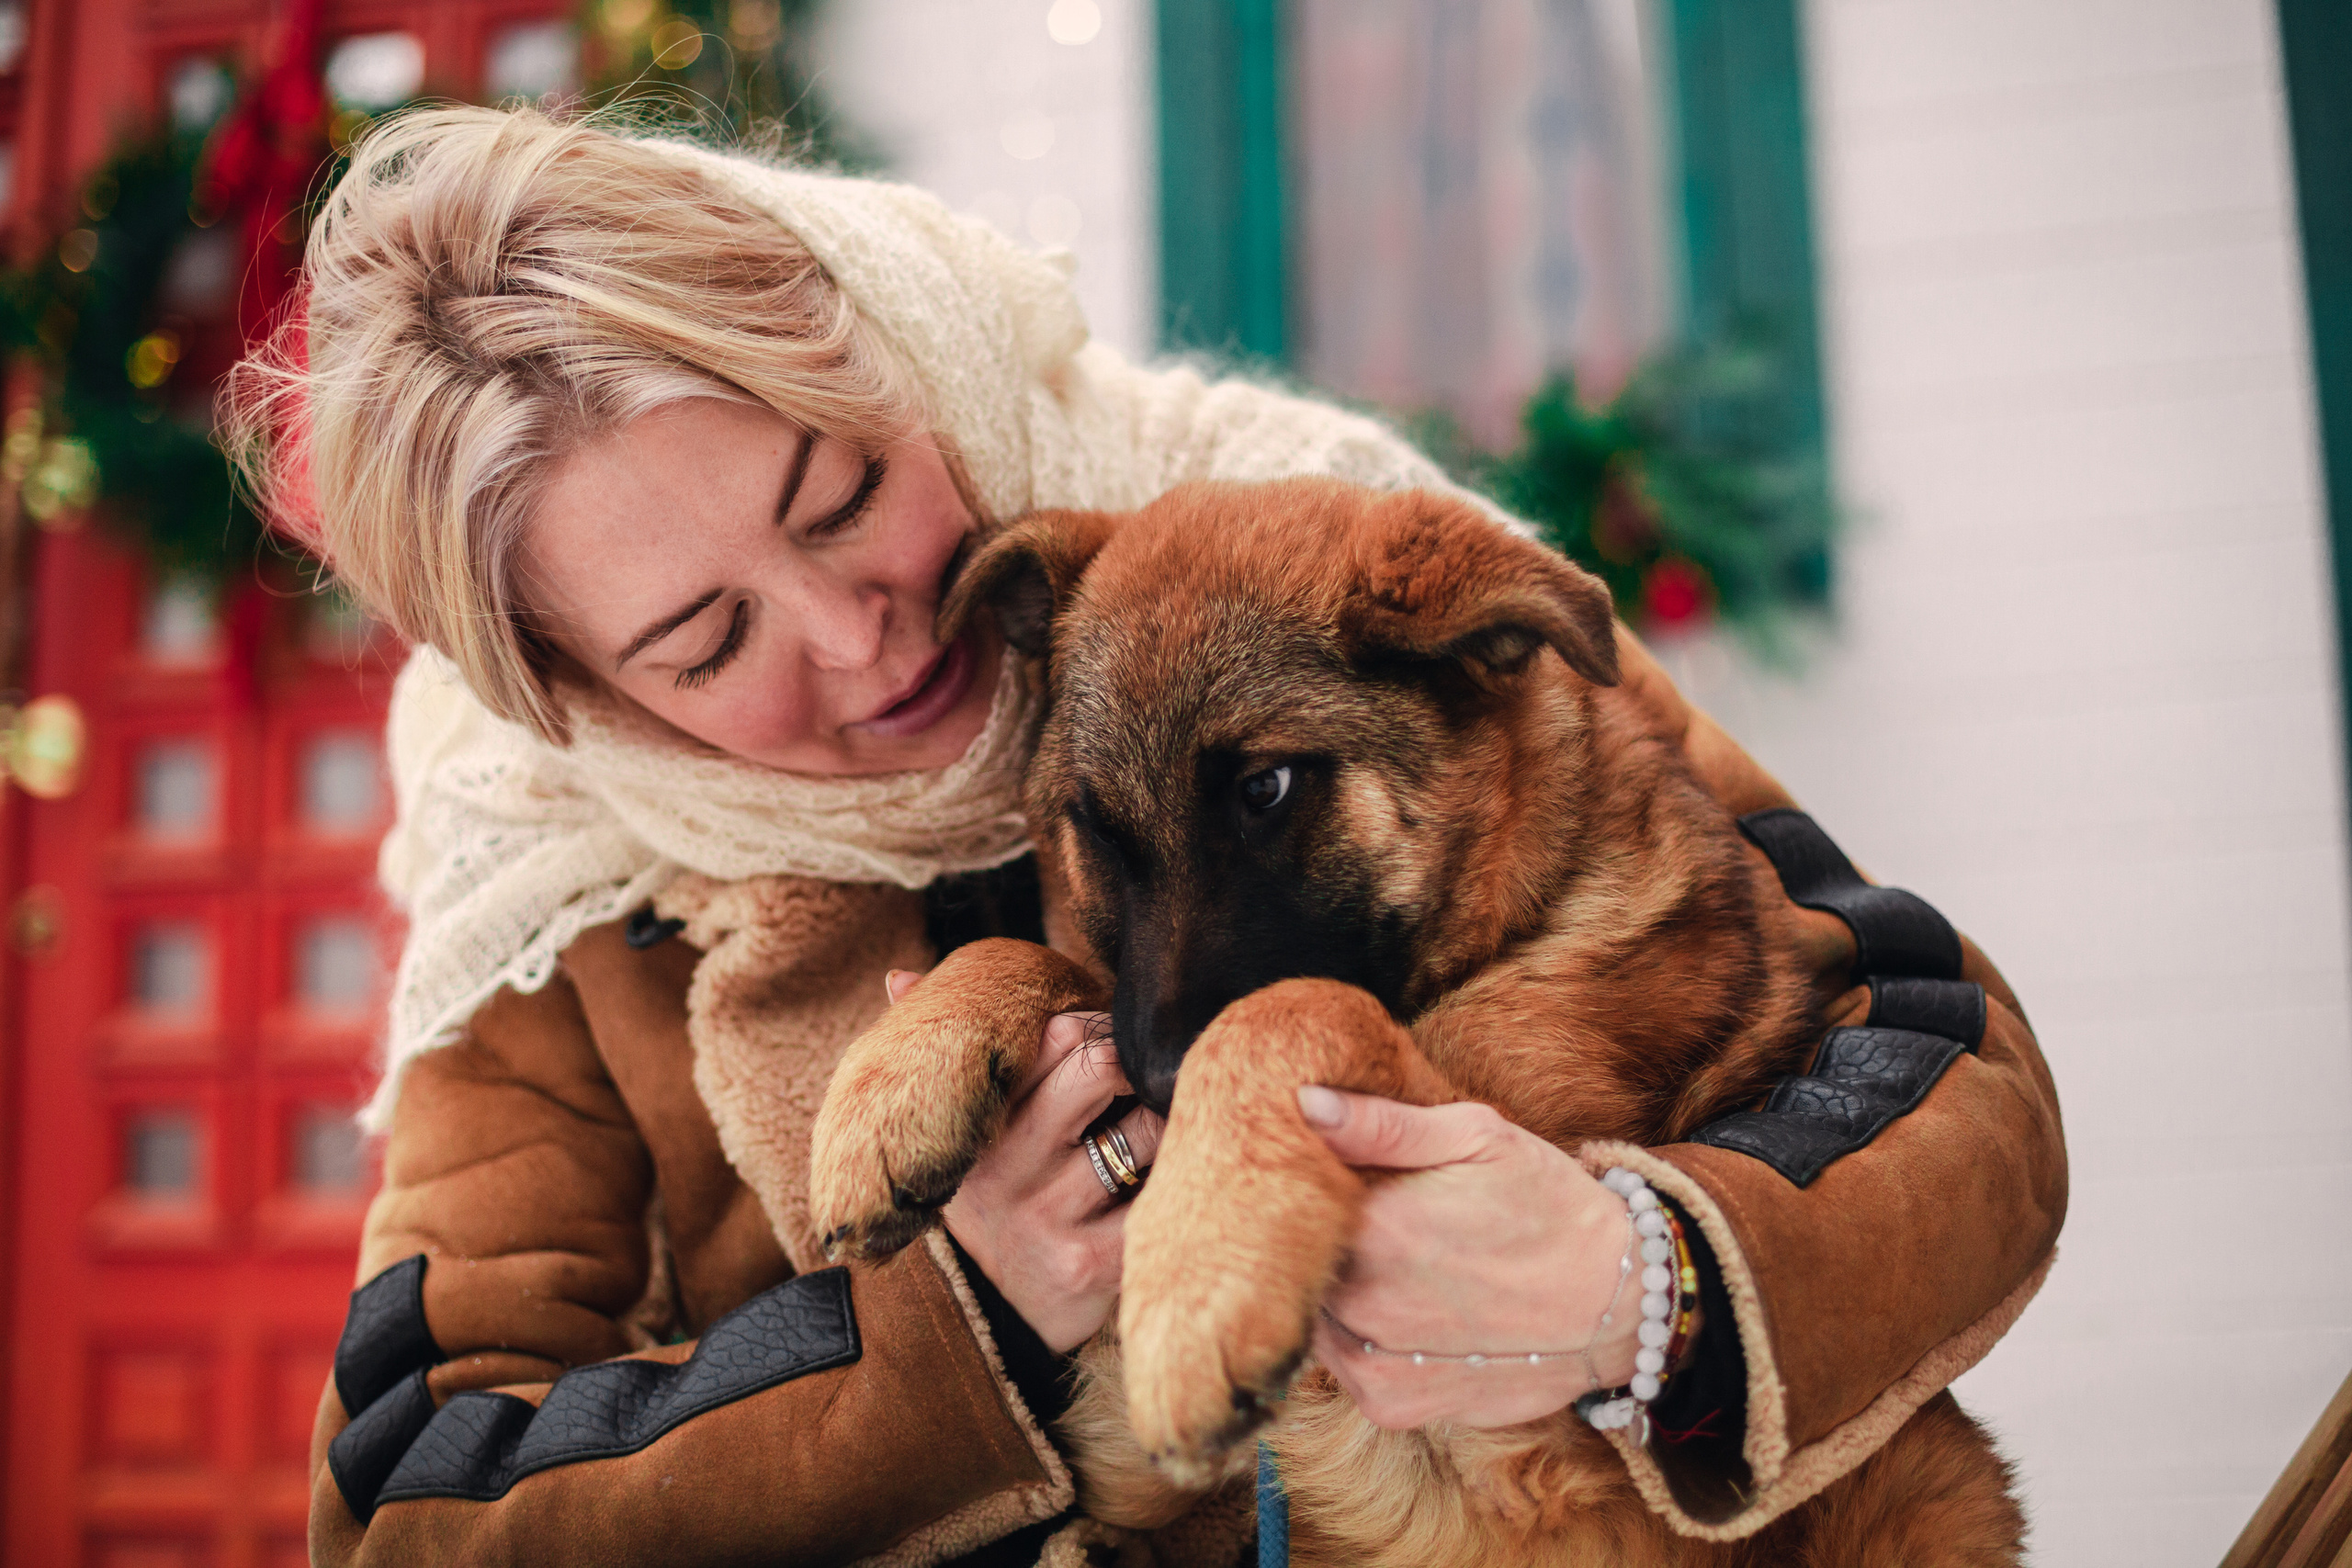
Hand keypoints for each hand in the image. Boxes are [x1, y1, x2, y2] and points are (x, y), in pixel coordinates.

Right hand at [905, 968, 1161, 1352]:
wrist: (984, 1328)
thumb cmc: (989, 1208)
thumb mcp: (958, 1139)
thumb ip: (943, 1061)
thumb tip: (898, 977)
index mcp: (980, 1124)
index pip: (1057, 1037)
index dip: (1103, 1029)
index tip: (1116, 1048)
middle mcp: (1007, 1167)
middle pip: (1101, 1067)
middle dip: (1139, 1070)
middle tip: (1147, 1090)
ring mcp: (1048, 1217)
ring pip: (1144, 1132)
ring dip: (1165, 1130)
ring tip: (1155, 1143)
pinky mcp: (1090, 1265)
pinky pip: (1160, 1202)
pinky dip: (1177, 1189)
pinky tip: (1165, 1196)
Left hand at [1297, 1085, 1643, 1429]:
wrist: (1618, 1303)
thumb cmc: (1548, 1205)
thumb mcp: (1478, 1137)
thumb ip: (1382, 1123)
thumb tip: (1305, 1104)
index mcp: (1375, 1225)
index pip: (1295, 1198)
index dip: (1315, 1185)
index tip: (1348, 1176)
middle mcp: (1362, 1301)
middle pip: (1300, 1260)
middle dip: (1328, 1239)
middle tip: (1384, 1223)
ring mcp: (1373, 1363)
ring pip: (1317, 1312)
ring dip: (1342, 1290)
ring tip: (1404, 1268)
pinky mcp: (1390, 1406)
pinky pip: (1344, 1364)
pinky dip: (1364, 1339)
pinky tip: (1413, 1314)